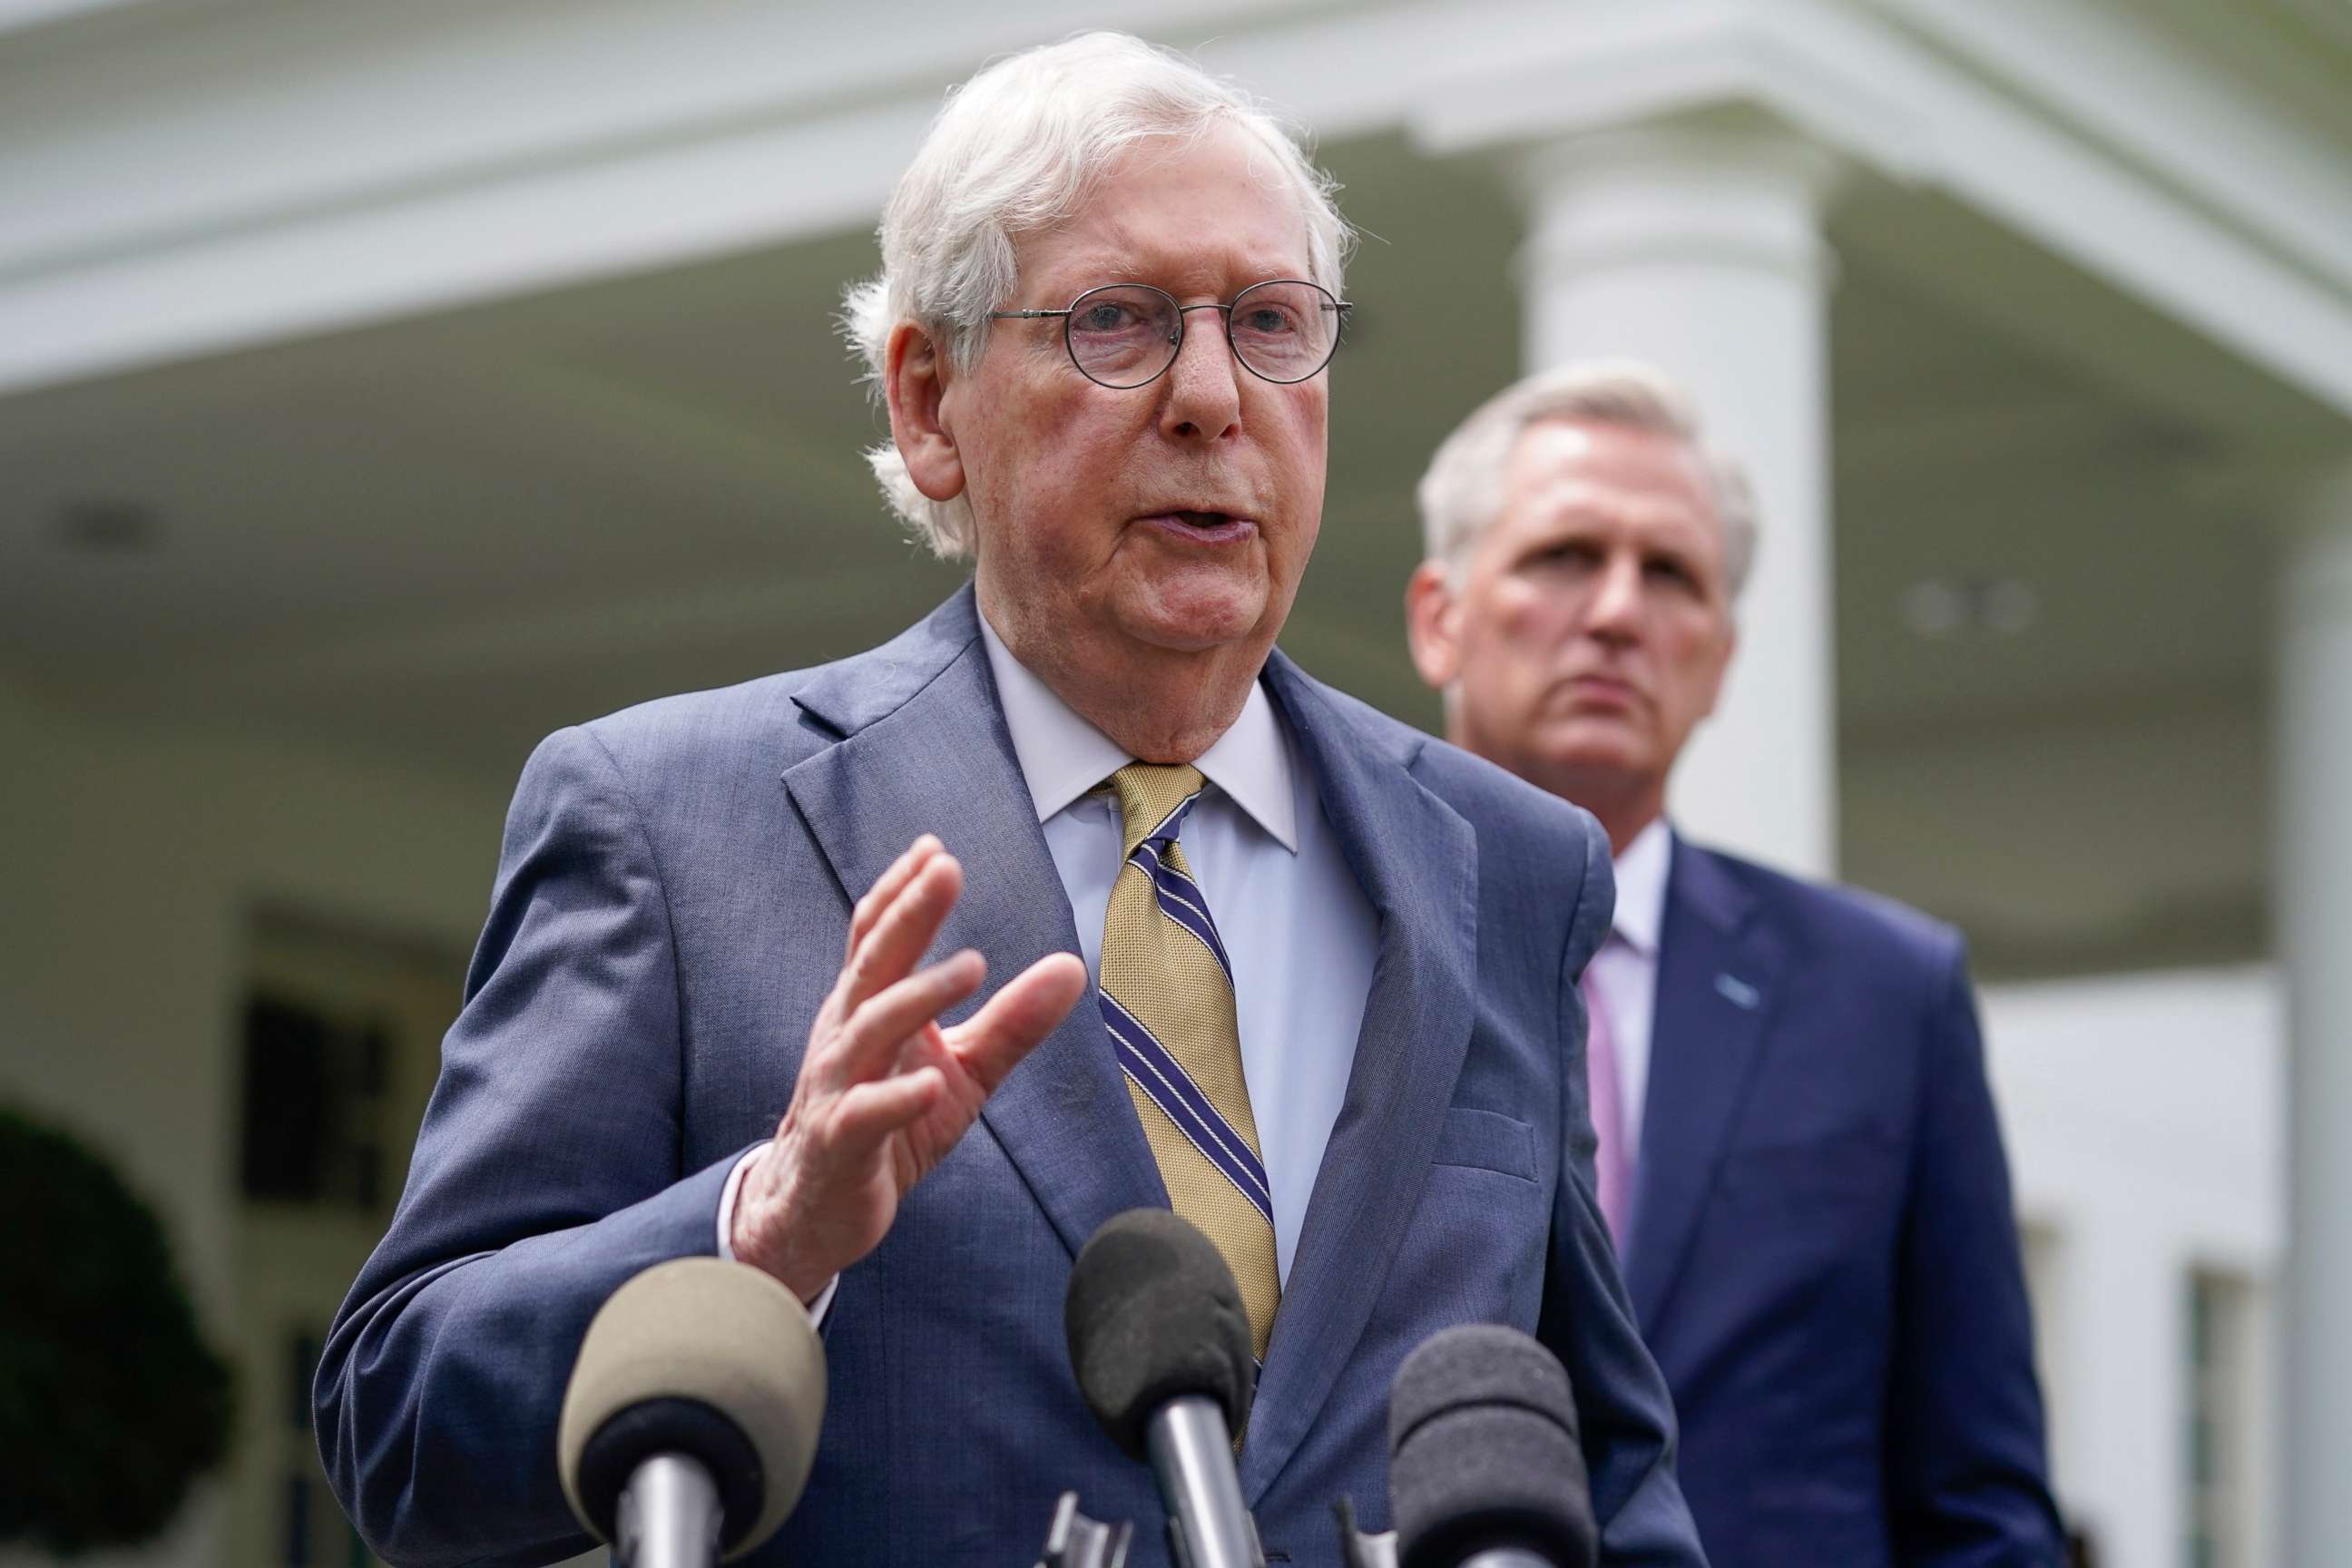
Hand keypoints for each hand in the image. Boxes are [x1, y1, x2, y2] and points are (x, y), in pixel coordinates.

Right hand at [730, 835, 1087, 1301]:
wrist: (816, 1211)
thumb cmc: (889, 1126)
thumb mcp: (961, 1072)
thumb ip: (1012, 1022)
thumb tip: (1072, 967)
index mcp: (868, 1010)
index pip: (877, 939)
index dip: (902, 893)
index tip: (935, 848)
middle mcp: (845, 1037)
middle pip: (874, 964)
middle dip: (908, 914)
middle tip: (945, 867)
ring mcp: (836, 1088)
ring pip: (869, 1030)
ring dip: (918, 995)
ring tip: (971, 966)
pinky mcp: (841, 1144)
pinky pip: (864, 1116)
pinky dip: (896, 1098)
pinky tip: (932, 1084)